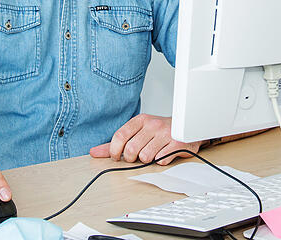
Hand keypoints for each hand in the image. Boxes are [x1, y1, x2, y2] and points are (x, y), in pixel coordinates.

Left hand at [89, 114, 203, 164]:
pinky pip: (161, 160)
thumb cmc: (159, 132)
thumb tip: (94, 152)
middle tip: (137, 156)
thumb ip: (114, 143)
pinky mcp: (178, 143)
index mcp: (141, 120)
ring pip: (145, 157)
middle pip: (131, 150)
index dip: (114, 151)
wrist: (187, 128)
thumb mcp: (137, 132)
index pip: (119, 136)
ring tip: (153, 153)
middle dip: (131, 158)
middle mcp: (153, 124)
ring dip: (147, 160)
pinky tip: (163, 154)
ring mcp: (166, 133)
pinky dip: (160, 162)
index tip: (116, 157)